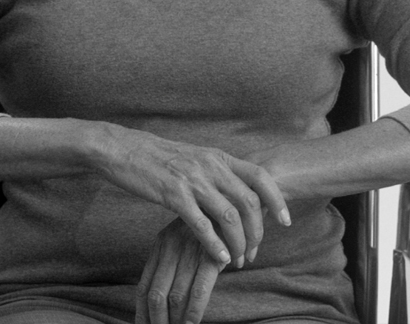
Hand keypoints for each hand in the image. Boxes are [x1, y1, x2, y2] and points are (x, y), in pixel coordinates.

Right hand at [96, 126, 289, 267]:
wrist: (124, 149)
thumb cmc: (159, 157)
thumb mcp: (195, 158)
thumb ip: (217, 173)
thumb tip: (237, 193)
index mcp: (218, 157)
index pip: (260, 176)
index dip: (277, 199)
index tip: (285, 221)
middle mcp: (211, 166)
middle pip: (249, 202)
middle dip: (257, 231)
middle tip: (254, 252)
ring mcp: (193, 180)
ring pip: (229, 216)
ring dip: (238, 242)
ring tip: (238, 260)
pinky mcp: (173, 194)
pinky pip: (201, 224)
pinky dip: (214, 245)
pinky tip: (220, 258)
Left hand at [135, 218, 221, 323]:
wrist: (233, 203)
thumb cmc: (209, 227)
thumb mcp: (182, 239)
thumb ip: (170, 262)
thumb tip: (160, 299)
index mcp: (160, 245)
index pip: (144, 286)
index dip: (141, 312)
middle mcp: (171, 248)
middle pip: (156, 294)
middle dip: (156, 320)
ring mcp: (190, 251)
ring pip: (175, 296)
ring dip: (174, 320)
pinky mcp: (212, 256)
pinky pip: (198, 290)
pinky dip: (193, 311)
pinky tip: (191, 323)